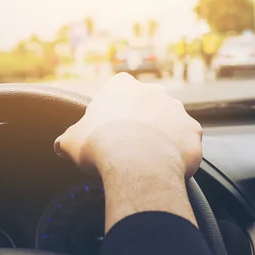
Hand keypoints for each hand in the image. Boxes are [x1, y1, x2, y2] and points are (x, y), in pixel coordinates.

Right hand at [54, 73, 202, 230]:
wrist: (138, 163)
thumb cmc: (101, 146)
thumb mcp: (72, 142)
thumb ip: (68, 139)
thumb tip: (60, 145)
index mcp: (123, 86)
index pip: (118, 92)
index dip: (113, 113)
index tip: (108, 132)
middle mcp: (154, 91)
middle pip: (147, 106)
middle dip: (141, 122)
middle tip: (129, 147)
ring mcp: (178, 110)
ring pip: (170, 123)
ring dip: (162, 137)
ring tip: (150, 161)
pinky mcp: (193, 131)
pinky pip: (186, 142)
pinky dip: (179, 153)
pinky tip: (167, 167)